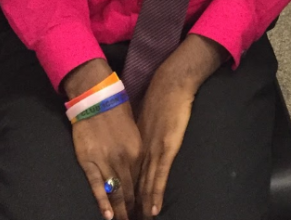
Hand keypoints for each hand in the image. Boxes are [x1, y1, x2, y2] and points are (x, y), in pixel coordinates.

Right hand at [63, 59, 142, 219]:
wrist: (97, 98)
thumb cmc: (117, 111)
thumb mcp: (134, 131)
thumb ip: (135, 150)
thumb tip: (137, 167)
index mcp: (137, 151)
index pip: (141, 180)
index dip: (142, 197)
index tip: (144, 210)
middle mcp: (123, 159)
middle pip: (129, 190)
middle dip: (132, 208)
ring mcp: (106, 161)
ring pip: (115, 191)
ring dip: (120, 210)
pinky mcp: (89, 161)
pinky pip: (96, 186)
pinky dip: (103, 202)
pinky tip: (108, 216)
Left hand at [136, 35, 227, 217]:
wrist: (170, 84)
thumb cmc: (159, 97)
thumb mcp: (143, 118)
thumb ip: (140, 133)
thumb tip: (135, 144)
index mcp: (135, 144)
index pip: (128, 174)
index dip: (124, 192)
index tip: (120, 208)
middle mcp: (141, 150)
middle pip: (134, 183)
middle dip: (130, 204)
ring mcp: (154, 150)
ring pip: (145, 185)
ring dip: (141, 205)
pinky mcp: (167, 148)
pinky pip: (160, 177)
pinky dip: (155, 195)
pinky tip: (153, 210)